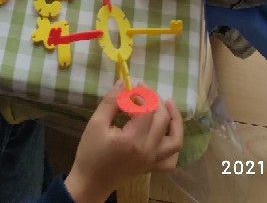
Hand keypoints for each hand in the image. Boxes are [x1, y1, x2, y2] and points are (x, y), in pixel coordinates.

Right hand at [64, 85, 182, 202]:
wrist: (91, 182)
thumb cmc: (90, 153)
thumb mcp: (96, 123)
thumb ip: (110, 102)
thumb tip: (122, 83)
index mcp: (133, 140)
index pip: (147, 111)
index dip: (141, 95)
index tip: (131, 87)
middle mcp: (148, 151)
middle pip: (162, 120)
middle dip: (155, 100)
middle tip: (143, 90)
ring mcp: (152, 161)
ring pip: (175, 140)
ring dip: (175, 120)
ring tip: (168, 104)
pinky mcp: (152, 167)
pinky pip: (171, 158)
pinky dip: (173, 144)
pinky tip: (167, 132)